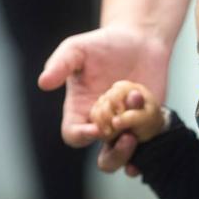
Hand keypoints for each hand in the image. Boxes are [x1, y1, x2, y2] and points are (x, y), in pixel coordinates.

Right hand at [38, 25, 170, 173]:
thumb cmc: (104, 45)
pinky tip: (155, 132)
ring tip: (138, 132)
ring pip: (128, 156)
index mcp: (81, 111)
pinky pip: (152, 141)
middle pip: (105, 158)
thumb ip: (60, 64)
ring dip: (133, 151)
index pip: (74, 136)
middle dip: (115, 154)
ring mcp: (128, 125)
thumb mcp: (77, 49)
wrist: (140, 40)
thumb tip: (43, 83)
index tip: (96, 127)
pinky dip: (153, 141)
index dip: (82, 136)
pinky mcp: (150, 122)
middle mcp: (105, 124)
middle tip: (127, 136)